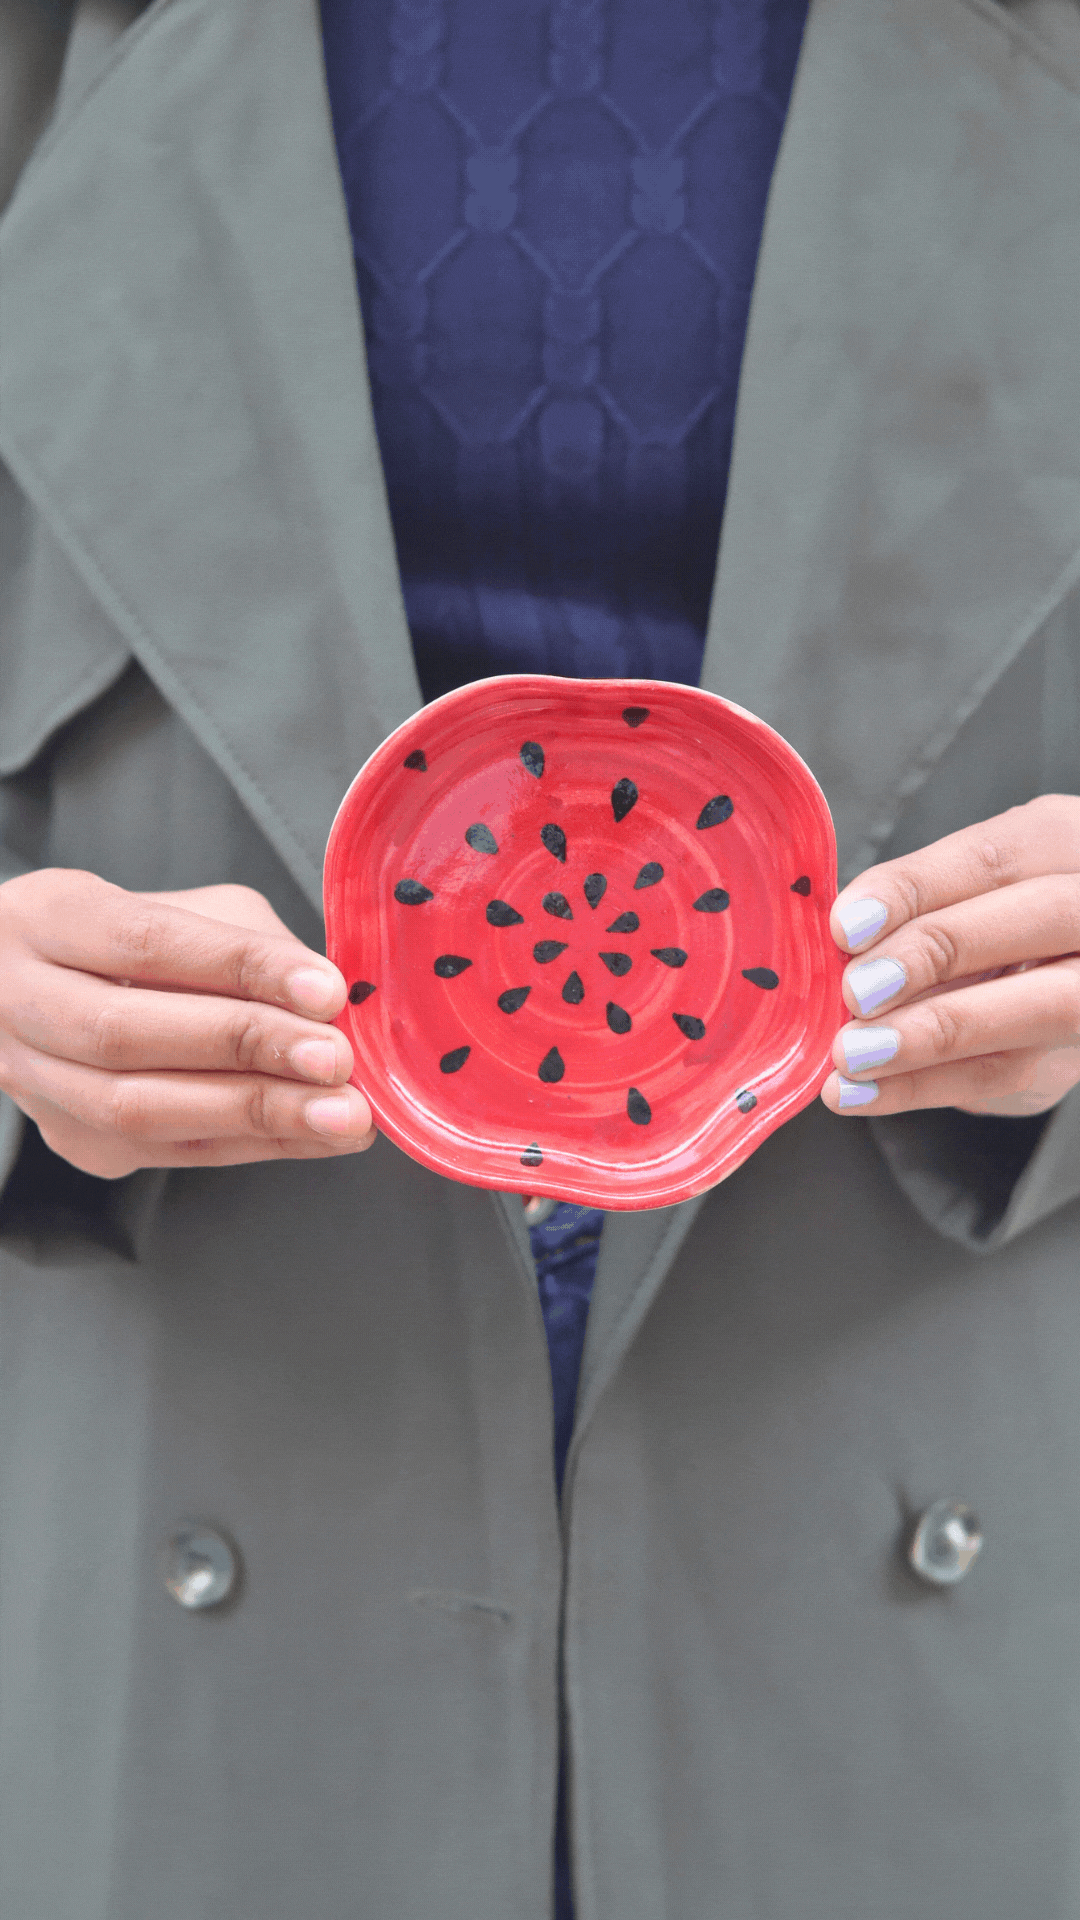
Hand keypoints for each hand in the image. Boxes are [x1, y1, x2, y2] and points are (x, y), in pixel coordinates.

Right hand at [0, 870, 374, 1175]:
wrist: (42, 993)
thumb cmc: (131, 940)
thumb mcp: (185, 908)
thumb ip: (247, 944)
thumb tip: (327, 1001)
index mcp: (47, 919)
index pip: (143, 941)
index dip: (239, 966)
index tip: (324, 990)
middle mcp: (18, 1002)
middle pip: (125, 1034)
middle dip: (246, 1049)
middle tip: (336, 1060)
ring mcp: (37, 1082)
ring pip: (137, 1109)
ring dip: (255, 1114)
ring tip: (340, 1114)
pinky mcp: (76, 1142)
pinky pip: (169, 1152)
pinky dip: (255, 1145)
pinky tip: (317, 1136)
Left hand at [820, 794, 1079, 1118]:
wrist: (1045, 986)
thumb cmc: (986, 927)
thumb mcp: (959, 896)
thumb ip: (915, 908)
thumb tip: (838, 942)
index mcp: (1062, 844)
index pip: (994, 856)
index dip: (916, 888)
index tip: (846, 926)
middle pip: (1041, 915)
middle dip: (938, 951)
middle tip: (856, 992)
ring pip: (1046, 1004)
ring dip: (934, 1034)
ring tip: (852, 1056)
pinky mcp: (1078, 1052)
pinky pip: (1012, 1071)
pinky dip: (927, 1085)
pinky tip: (864, 1091)